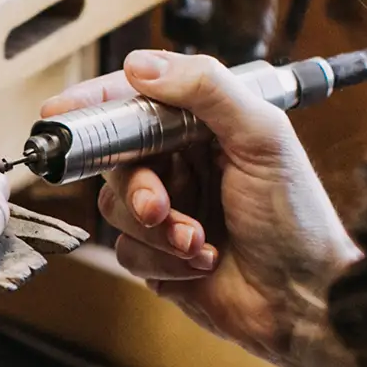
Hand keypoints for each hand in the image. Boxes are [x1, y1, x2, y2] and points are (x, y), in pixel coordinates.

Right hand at [43, 50, 365, 366]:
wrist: (305, 301)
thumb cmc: (296, 219)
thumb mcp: (262, 138)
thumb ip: (207, 90)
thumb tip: (140, 66)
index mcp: (206, 127)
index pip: (139, 101)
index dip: (97, 105)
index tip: (61, 111)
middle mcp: (183, 165)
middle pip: (117, 157)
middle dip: (135, 185)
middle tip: (157, 205)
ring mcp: (169, 212)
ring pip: (115, 207)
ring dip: (155, 228)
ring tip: (197, 241)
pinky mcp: (159, 258)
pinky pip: (127, 250)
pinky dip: (162, 260)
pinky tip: (203, 264)